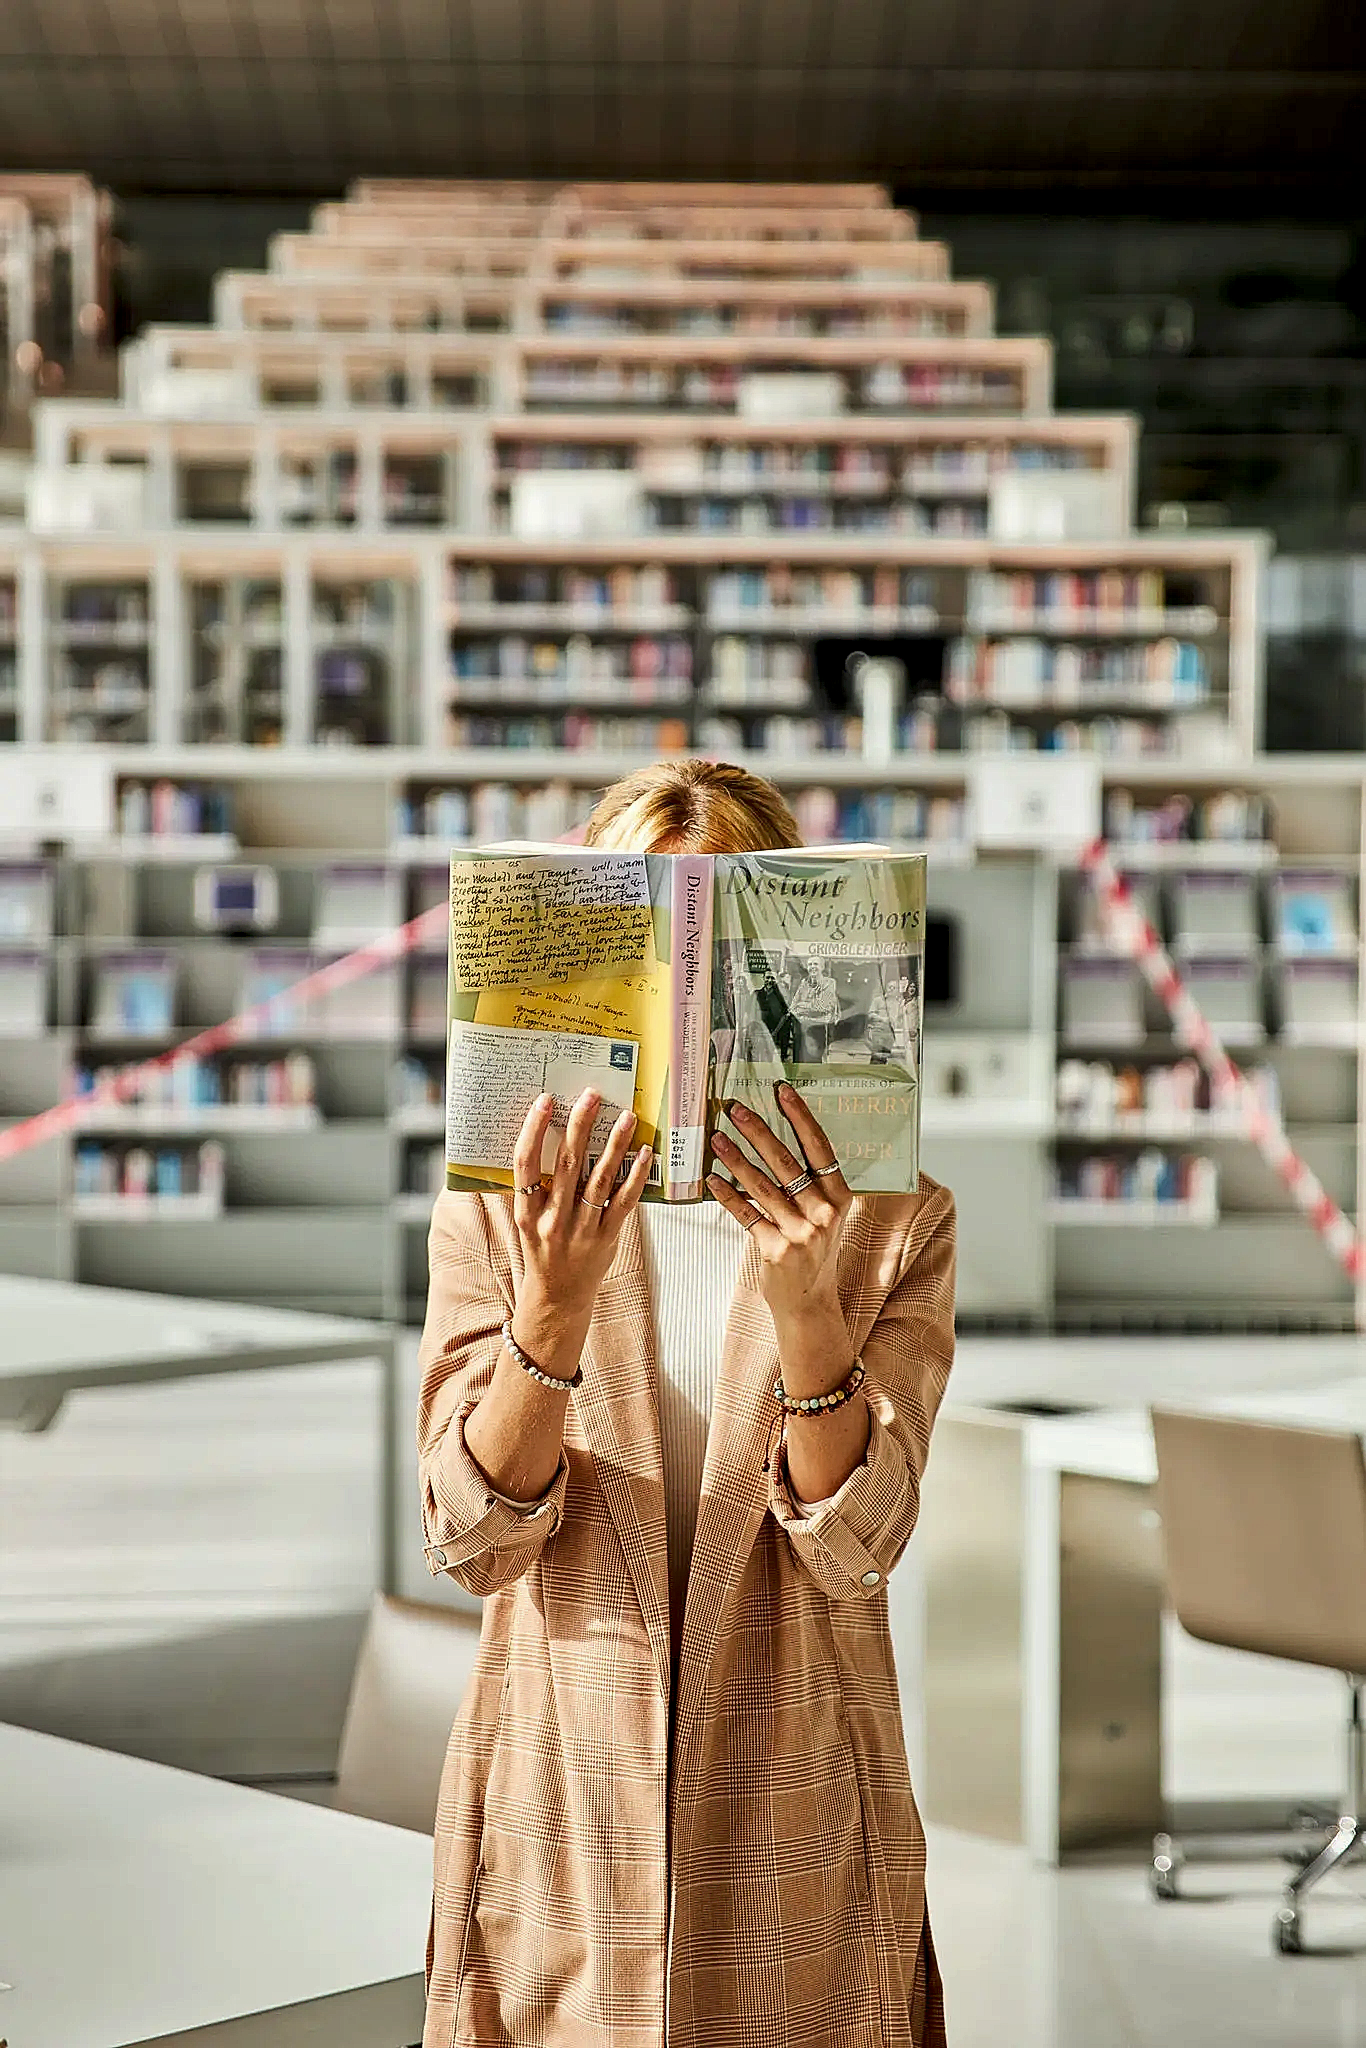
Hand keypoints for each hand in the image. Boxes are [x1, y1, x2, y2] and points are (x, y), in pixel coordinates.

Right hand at [512, 1087, 652, 1321]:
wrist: (558, 1297)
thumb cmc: (541, 1250)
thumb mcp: (527, 1220)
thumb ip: (535, 1186)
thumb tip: (548, 1136)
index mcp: (526, 1212)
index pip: (525, 1164)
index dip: (534, 1130)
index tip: (545, 1101)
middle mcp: (552, 1220)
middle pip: (567, 1165)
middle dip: (580, 1126)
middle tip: (592, 1096)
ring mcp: (581, 1230)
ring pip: (599, 1180)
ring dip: (614, 1145)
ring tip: (626, 1116)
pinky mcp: (607, 1238)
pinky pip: (624, 1201)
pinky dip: (636, 1175)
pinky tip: (644, 1152)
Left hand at [707, 1083, 851, 1328]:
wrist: (809, 1303)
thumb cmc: (814, 1253)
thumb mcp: (824, 1217)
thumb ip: (809, 1185)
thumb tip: (776, 1141)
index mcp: (839, 1197)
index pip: (820, 1148)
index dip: (801, 1118)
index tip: (782, 1093)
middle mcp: (824, 1213)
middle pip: (786, 1162)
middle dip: (758, 1131)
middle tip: (735, 1109)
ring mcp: (801, 1233)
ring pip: (762, 1186)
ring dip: (736, 1158)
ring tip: (716, 1138)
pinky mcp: (776, 1250)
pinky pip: (747, 1215)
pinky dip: (728, 1196)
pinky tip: (712, 1179)